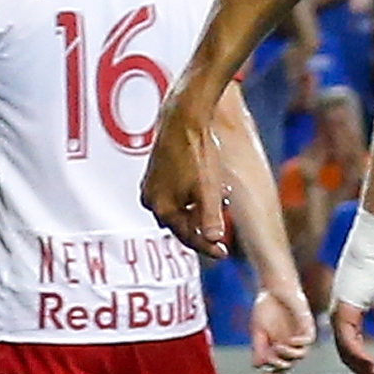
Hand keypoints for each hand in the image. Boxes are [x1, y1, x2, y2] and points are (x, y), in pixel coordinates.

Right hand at [140, 95, 230, 257]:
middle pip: (180, 225)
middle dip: (202, 228)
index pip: (187, 237)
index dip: (207, 247)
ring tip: (221, 202)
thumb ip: (210, 218)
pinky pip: (173, 196)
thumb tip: (212, 240)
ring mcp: (150, 187)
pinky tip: (206, 189)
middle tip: (223, 230)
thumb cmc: (196, 154)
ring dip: (198, 212)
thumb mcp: (208, 190)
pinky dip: (190, 199)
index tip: (223, 253)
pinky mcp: (154, 175)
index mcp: (162, 208)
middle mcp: (151, 201)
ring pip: (178, 210)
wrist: (182, 119)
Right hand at [249, 283, 314, 373]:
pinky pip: (308, 340)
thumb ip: (259, 347)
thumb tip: (258, 366)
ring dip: (290, 355)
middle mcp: (290, 344)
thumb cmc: (265, 307)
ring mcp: (299, 335)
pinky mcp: (307, 325)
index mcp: (278, 347)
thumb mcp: (258, 330)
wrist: (273, 288)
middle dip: (280, 366)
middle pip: (290, 363)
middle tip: (271, 361)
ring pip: (301, 355)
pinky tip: (290, 340)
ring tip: (279, 347)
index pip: (278, 366)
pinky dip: (300, 344)